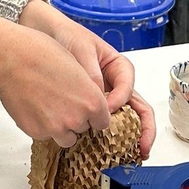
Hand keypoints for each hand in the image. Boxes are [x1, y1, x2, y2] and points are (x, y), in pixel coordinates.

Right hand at [0, 11, 110, 145]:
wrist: (13, 59)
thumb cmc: (42, 54)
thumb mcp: (78, 67)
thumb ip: (88, 91)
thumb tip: (87, 103)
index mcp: (93, 102)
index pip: (102, 122)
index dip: (93, 114)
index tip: (86, 109)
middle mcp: (77, 118)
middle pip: (83, 128)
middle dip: (76, 118)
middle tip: (62, 100)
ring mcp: (56, 128)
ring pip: (66, 137)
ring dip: (61, 127)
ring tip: (49, 106)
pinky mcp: (37, 132)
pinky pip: (45, 135)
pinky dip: (42, 125)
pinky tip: (35, 106)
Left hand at [19, 0, 156, 157]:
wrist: (44, 33)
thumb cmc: (66, 35)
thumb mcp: (81, 50)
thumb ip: (91, 73)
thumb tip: (99, 98)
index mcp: (118, 68)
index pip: (128, 89)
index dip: (119, 101)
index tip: (106, 108)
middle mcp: (115, 85)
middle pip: (137, 108)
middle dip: (144, 130)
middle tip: (143, 148)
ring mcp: (103, 97)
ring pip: (123, 119)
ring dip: (128, 137)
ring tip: (131, 154)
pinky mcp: (87, 106)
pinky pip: (99, 121)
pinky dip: (104, 134)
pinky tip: (100, 146)